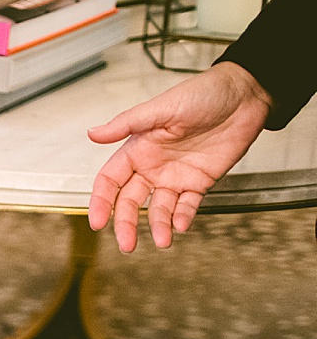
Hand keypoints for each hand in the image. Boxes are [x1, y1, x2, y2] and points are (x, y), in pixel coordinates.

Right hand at [87, 62, 271, 251]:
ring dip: (158, 226)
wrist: (246, 95)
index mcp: (137, 149)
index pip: (110, 181)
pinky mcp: (199, 182)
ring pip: (158, 209)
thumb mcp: (161, 107)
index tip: (98, 222)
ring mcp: (175, 176)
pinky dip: (183, 217)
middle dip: (126, 224)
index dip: (101, 201)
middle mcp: (152, 166)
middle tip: (127, 244)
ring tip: (162, 240)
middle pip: (130, 202)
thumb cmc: (203, 93)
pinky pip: (187, 205)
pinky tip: (181, 225)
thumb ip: (127, 123)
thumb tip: (93, 133)